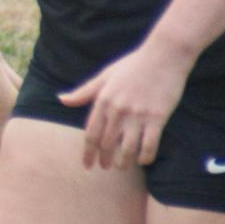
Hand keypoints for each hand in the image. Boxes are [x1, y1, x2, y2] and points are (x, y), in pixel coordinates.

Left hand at [58, 41, 191, 169]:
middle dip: (104, 159)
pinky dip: (146, 156)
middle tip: (104, 167)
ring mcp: (138, 115)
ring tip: (121, 167)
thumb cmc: (132, 65)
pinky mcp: (157, 118)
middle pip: (108, 143)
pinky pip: (150, 144)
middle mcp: (118, 110)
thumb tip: (61, 99)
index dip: (88, 152)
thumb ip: (84, 92)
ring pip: (127, 148)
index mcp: (103, 100)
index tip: (87, 165)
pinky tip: (143, 160)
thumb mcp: (104, 76)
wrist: (163, 56)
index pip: (91, 133)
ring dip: (123, 162)